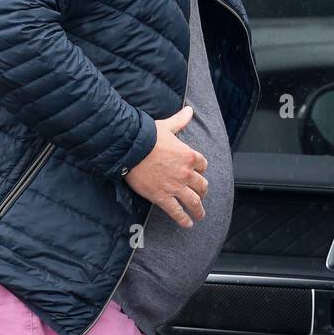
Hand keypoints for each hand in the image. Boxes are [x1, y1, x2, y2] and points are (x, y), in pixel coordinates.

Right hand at [123, 106, 206, 226]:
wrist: (130, 149)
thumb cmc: (147, 136)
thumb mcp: (167, 126)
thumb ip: (180, 121)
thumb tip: (189, 110)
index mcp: (190, 155)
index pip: (203, 165)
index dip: (201, 169)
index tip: (198, 172)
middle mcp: (186, 173)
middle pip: (202, 186)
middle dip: (203, 191)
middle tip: (201, 195)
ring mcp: (175, 187)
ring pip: (193, 202)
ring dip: (198, 210)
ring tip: (200, 215)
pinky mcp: (162, 197)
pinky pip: (177, 211)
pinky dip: (183, 219)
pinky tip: (187, 224)